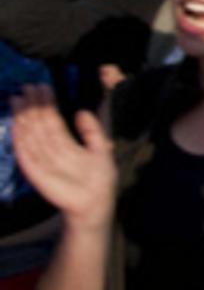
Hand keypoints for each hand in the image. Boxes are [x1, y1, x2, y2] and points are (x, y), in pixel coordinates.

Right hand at [10, 85, 115, 227]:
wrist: (94, 202)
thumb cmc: (98, 178)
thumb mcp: (100, 148)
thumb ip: (92, 130)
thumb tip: (80, 111)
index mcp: (65, 143)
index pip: (53, 120)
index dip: (47, 104)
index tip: (42, 86)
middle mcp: (51, 149)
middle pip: (39, 124)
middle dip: (33, 106)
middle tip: (28, 87)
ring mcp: (41, 159)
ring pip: (30, 134)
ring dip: (24, 117)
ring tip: (20, 98)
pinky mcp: (35, 171)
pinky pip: (25, 153)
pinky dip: (20, 138)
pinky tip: (17, 124)